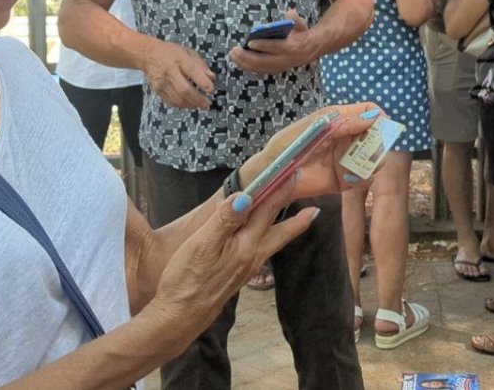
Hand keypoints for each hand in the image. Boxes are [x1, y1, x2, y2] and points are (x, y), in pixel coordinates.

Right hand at [143, 40, 215, 108]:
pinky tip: (189, 103)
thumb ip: (201, 65)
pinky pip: (171, 102)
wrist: (149, 55)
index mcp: (180, 59)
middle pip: (184, 90)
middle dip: (197, 99)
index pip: (192, 71)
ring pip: (178, 99)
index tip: (210, 89)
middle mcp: (170, 71)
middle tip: (206, 104)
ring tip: (199, 104)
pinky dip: (182, 105)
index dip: (202, 82)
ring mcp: (162, 82)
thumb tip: (212, 78)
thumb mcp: (189, 53)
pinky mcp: (158, 90)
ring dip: (191, 104)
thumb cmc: (172, 53)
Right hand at [143, 179, 316, 336]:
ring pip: (273, 242)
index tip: (293, 173)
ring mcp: (247, 269)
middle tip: (313, 204)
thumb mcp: (202, 245)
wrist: (180, 318)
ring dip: (287, 228)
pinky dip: (270, 239)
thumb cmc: (186, 280)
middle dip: (296, 214)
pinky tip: (265, 240)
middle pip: (279, 230)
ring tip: (302, 220)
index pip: (267, 210)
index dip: (280, 190)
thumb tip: (245, 196)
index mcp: (246, 245)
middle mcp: (252, 257)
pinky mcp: (238, 277)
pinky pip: (262, 251)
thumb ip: (225, 220)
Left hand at [229, 10, 319, 74]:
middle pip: (264, 61)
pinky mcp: (274, 69)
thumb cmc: (301, 34)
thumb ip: (296, 20)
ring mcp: (279, 67)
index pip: (276, 47)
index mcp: (291, 48)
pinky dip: (248, 67)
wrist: (309, 50)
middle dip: (247, 57)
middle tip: (234, 51)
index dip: (263, 45)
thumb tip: (290, 13)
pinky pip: (259, 70)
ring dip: (244, 63)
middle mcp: (284, 60)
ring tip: (232, 55)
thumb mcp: (302, 25)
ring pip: (260, 68)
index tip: (250, 42)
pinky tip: (238, 61)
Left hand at [240, 103, 382, 200]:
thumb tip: (372, 117)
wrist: (272, 177)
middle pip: (376, 136)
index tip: (382, 127)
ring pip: (374, 158)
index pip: (368, 112)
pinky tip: (349, 179)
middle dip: (379, 143)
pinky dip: (362, 179)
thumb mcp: (312, 130)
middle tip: (373, 150)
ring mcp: (347, 159)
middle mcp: (347, 138)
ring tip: (360, 166)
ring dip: (373, 162)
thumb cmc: (286, 147)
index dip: (378, 117)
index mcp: (338, 120)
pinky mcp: (345, 181)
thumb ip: (341, 123)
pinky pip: (364, 179)